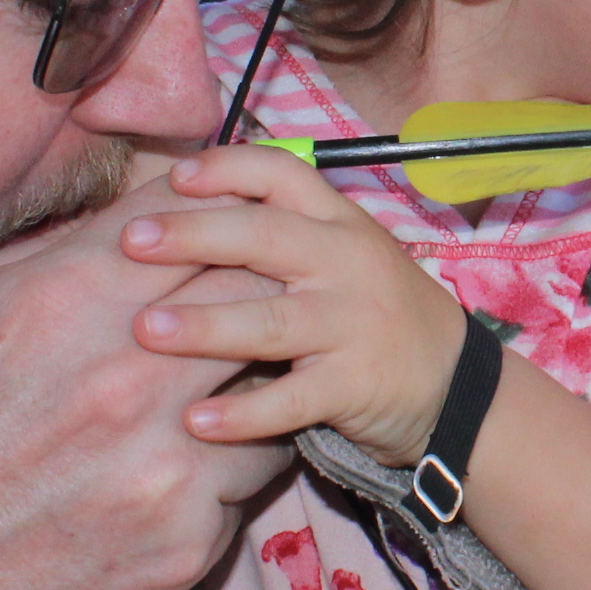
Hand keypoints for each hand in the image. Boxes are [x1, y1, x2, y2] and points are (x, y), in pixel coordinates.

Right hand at [0, 189, 290, 589]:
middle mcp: (128, 376)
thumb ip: (45, 258)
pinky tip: (181, 470)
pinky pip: (247, 481)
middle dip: (245, 291)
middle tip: (235, 305)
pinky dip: (226, 468)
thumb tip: (122, 223)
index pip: (193, 218)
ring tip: (211, 393)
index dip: (208, 215)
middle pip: (250, 294)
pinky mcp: (180, 546)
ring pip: (270, 391)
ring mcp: (163, 467)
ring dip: (250, 384)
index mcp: (65, 301)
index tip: (210, 227)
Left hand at [120, 145, 467, 462]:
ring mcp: (353, 324)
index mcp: (340, 222)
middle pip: (264, 236)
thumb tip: (184, 211)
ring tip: (145, 330)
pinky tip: (196, 421)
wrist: (458, 386)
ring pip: (270, 320)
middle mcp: (347, 262)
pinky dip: (243, 414)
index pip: (282, 174)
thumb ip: (283, 234)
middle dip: (193, 235)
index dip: (227, 168)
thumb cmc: (379, 314)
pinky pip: (292, 400)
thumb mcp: (346, 255)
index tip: (174, 178)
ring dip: (205, 324)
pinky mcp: (355, 385)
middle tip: (131, 242)